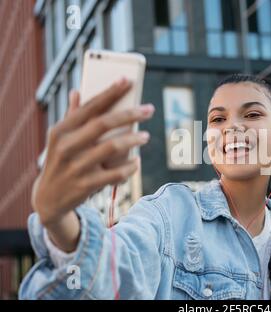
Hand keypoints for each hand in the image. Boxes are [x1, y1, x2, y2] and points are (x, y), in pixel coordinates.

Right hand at [31, 78, 154, 227]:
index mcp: (61, 130)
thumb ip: (72, 116)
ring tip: (146, 136)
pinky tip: (137, 162)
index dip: (110, 92)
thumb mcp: (60, 139)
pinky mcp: (85, 186)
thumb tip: (77, 91)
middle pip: (103, 124)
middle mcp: (66, 146)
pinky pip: (115, 174)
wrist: (48, 199)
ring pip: (112, 148)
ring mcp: (75, 167)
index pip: (89, 106)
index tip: (128, 81)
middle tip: (149, 109)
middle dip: (129, 114)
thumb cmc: (60, 161)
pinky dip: (130, 167)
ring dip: (133, 140)